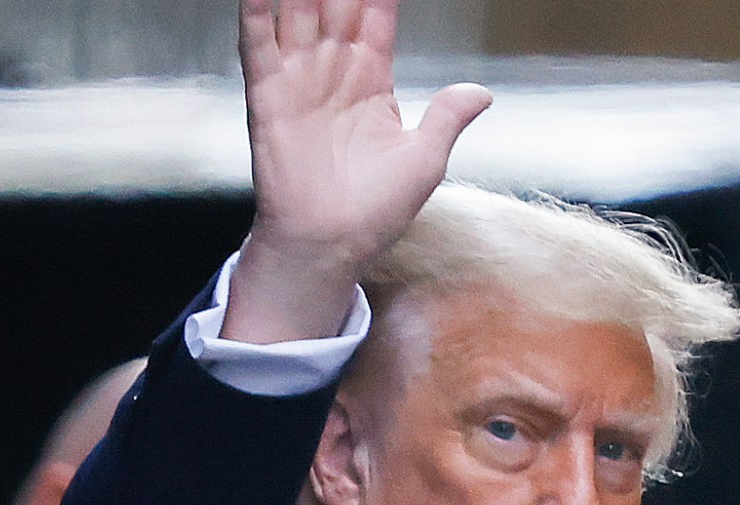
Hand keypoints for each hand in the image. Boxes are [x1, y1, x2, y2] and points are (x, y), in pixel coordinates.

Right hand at [224, 0, 492, 343]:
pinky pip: (258, 45)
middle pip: (335, 3)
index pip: (376, 16)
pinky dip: (257, 13)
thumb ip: (446, 118)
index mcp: (371, 80)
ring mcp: (298, 80)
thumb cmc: (375, 211)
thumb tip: (482, 93)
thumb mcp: (424, 161)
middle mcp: (332, 71)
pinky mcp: (268, 96)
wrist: (330, 245)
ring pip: (297, 12)